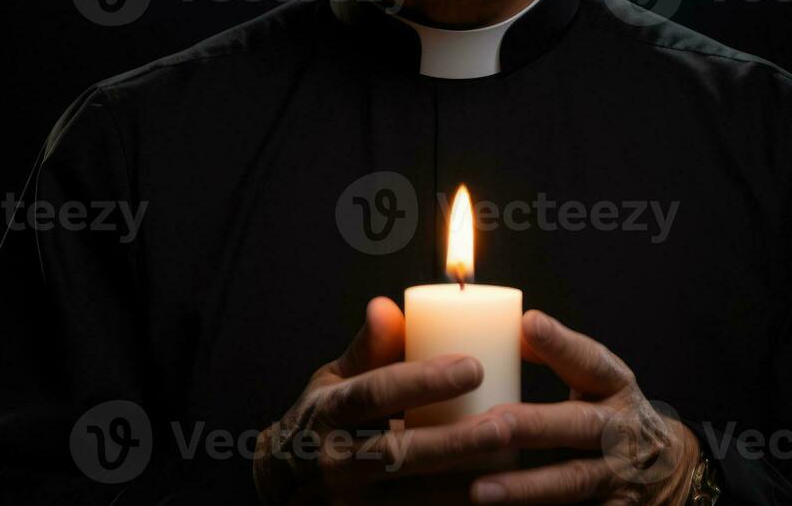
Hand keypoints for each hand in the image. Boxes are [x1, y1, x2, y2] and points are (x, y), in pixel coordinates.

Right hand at [254, 296, 517, 503]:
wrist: (283, 485)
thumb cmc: (321, 422)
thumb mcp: (333, 381)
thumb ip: (368, 349)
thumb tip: (387, 306)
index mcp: (326, 411)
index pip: (374, 394)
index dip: (423, 381)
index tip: (473, 367)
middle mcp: (331, 460)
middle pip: (397, 453)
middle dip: (453, 442)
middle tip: (502, 426)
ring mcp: (345, 502)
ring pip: (409, 498)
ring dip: (460, 483)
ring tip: (508, 463)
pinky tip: (486, 497)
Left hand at [468, 310, 700, 504]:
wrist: (671, 469)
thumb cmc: (615, 415)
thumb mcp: (600, 382)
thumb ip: (561, 358)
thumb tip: (515, 331)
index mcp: (617, 388)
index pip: (591, 362)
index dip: (562, 344)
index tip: (529, 323)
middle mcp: (623, 430)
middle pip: (579, 425)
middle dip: (533, 425)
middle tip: (491, 423)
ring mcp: (620, 475)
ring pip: (574, 480)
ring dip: (526, 487)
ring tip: (480, 490)